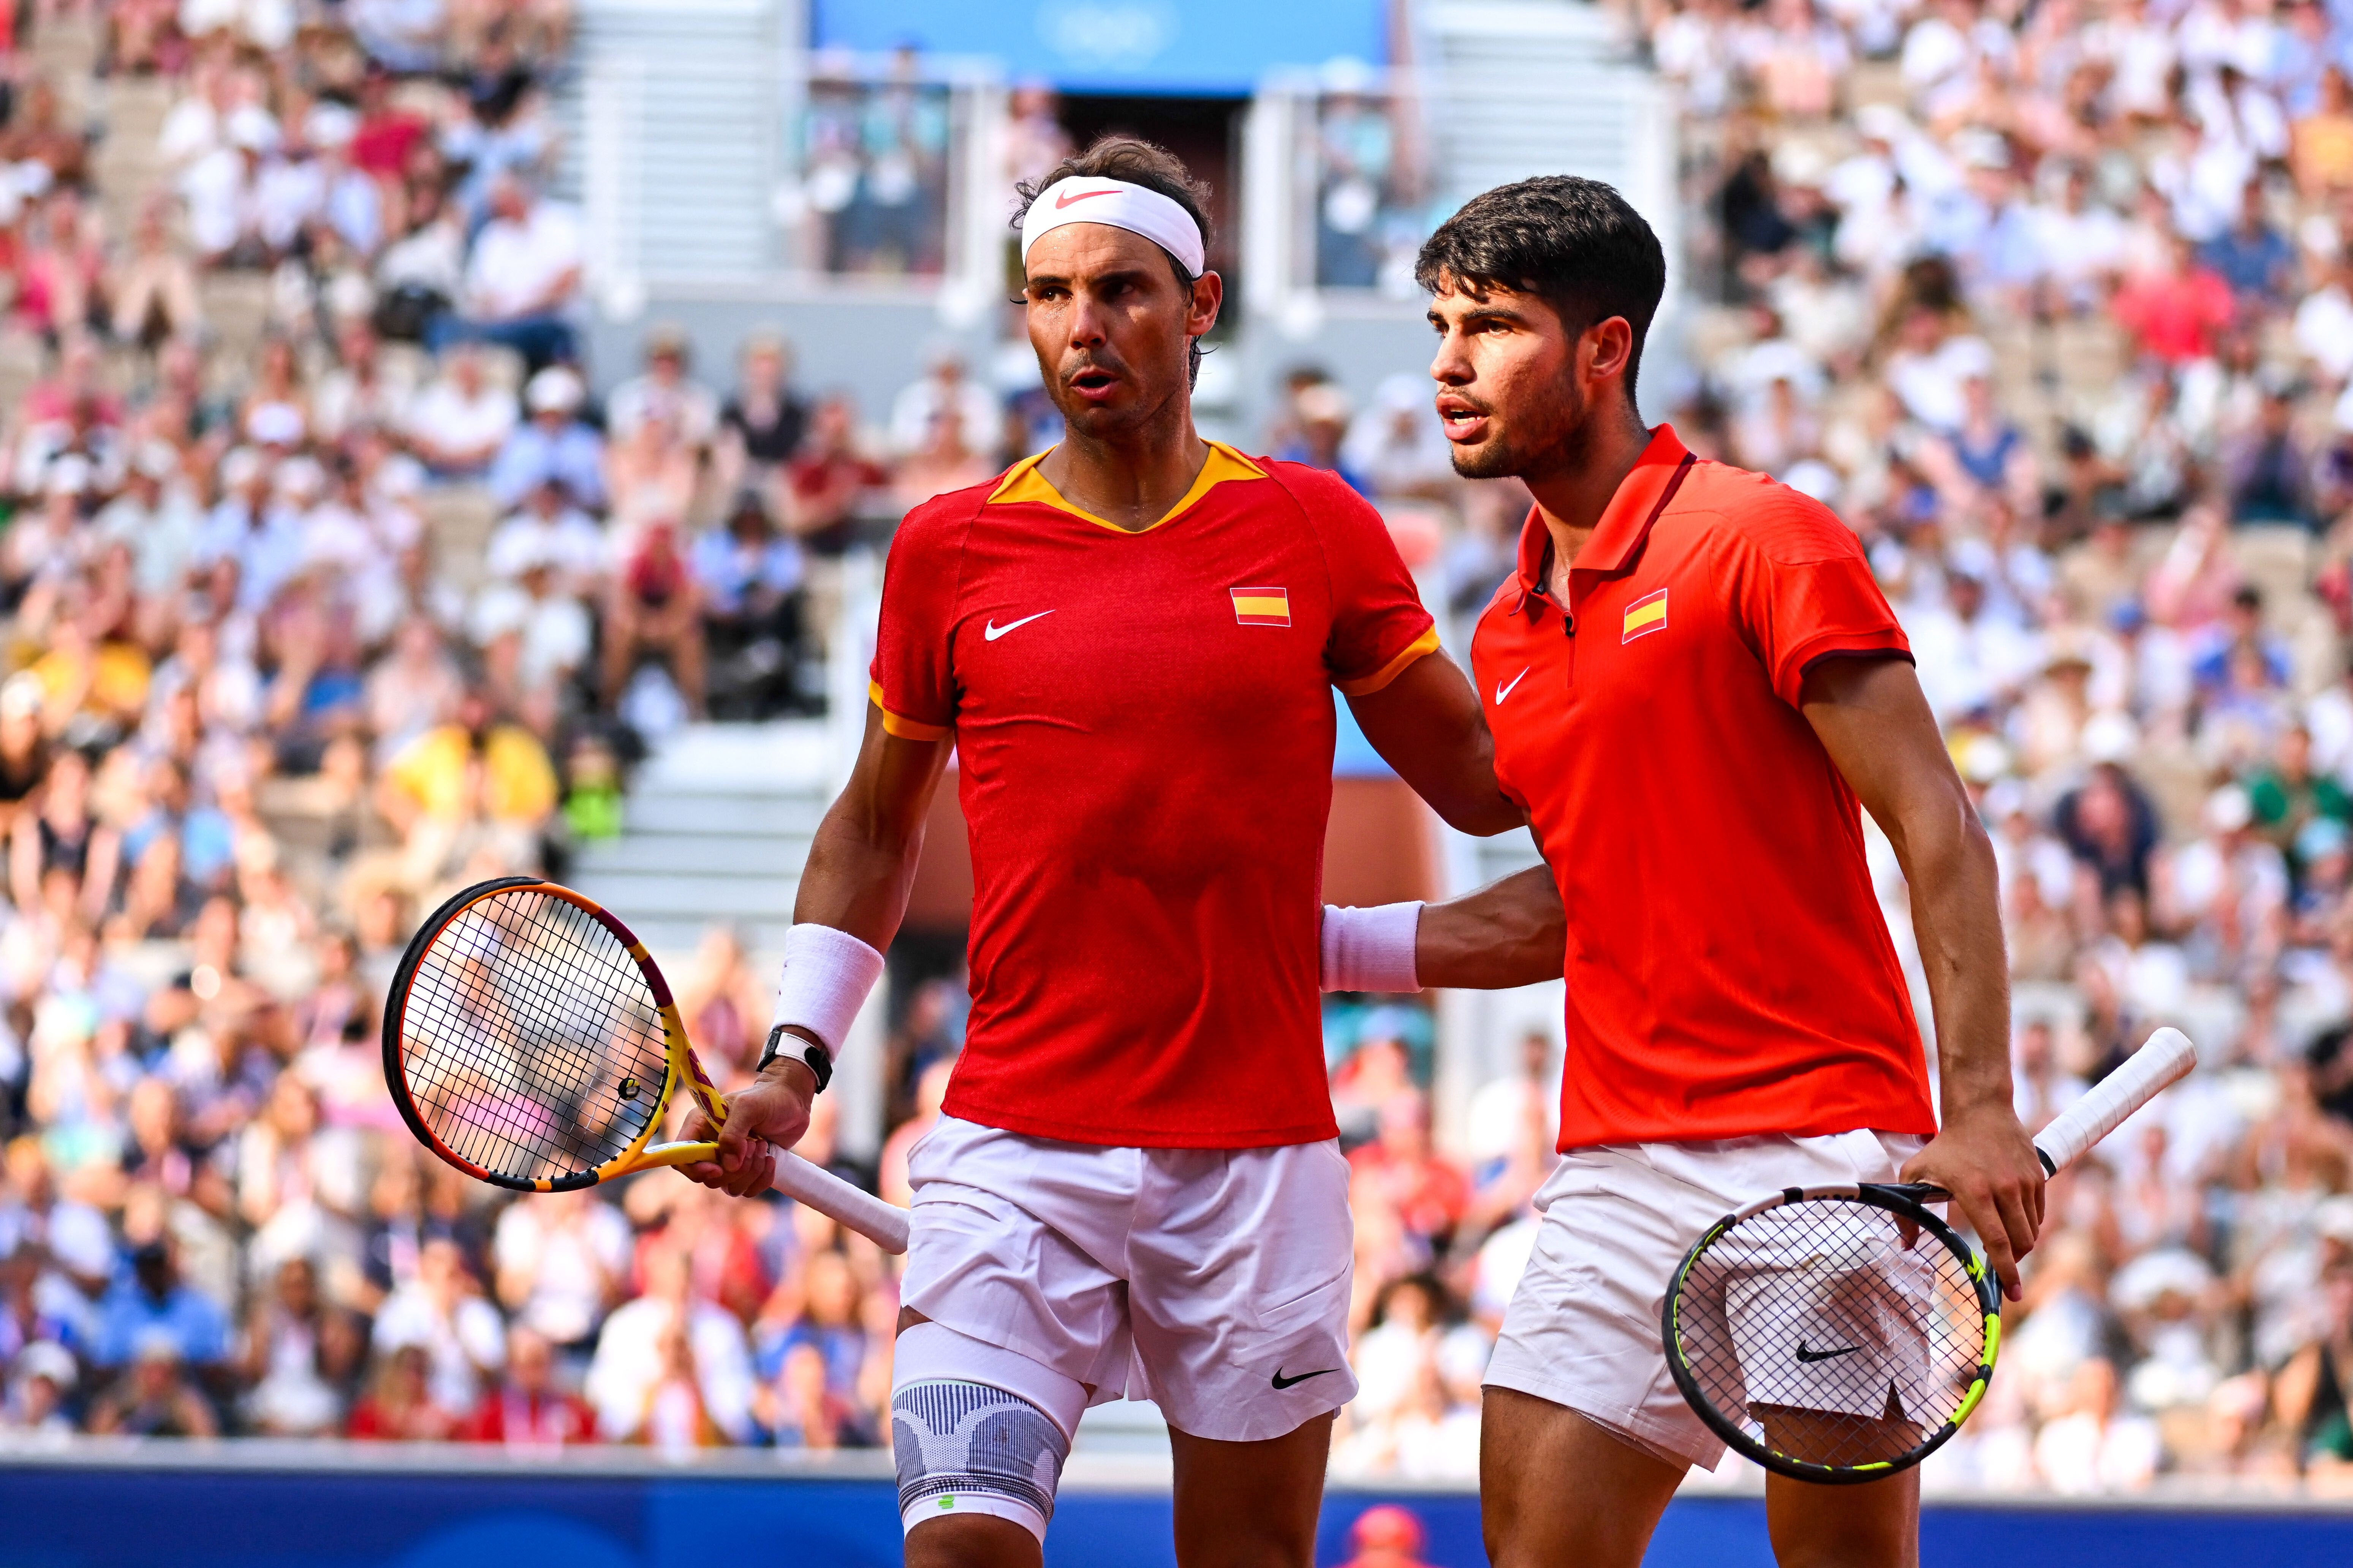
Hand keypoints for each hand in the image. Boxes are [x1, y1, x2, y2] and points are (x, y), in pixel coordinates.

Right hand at [675, 1054, 815, 1197]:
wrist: (793, 1101)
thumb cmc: (768, 1097)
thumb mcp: (748, 1107)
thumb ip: (733, 1133)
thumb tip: (728, 1165)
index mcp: (700, 1127)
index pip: (681, 1158)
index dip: (694, 1169)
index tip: (717, 1168)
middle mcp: (711, 1147)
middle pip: (708, 1178)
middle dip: (734, 1168)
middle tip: (754, 1143)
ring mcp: (729, 1161)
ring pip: (730, 1187)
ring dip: (751, 1172)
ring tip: (763, 1146)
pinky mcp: (747, 1170)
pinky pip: (748, 1190)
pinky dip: (762, 1179)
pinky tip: (770, 1159)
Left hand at [1901, 1101, 2046, 1301]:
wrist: (1980, 1112)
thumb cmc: (1945, 1146)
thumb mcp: (1915, 1172)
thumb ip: (1906, 1211)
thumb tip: (1905, 1245)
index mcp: (1975, 1192)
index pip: (1997, 1241)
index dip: (2005, 1272)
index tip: (2012, 1293)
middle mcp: (2005, 1189)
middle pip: (2021, 1243)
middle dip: (2013, 1262)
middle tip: (2002, 1266)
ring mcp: (2025, 1182)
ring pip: (2032, 1231)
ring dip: (2020, 1243)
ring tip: (2003, 1240)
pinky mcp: (2039, 1176)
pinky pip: (2039, 1214)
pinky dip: (2028, 1224)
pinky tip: (2011, 1218)